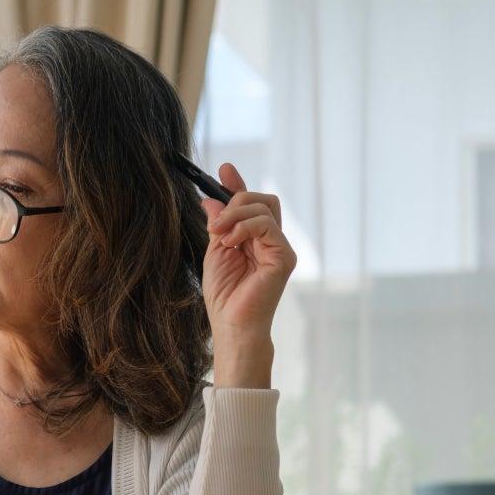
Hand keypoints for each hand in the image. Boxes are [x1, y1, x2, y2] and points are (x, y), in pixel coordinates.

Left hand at [199, 163, 296, 339]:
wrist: (231, 324)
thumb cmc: (224, 295)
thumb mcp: (215, 251)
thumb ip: (218, 225)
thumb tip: (209, 200)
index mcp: (255, 240)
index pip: (252, 205)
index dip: (239, 186)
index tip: (224, 170)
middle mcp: (271, 242)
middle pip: (263, 200)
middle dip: (237, 200)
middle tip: (215, 221)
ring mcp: (280, 248)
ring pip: (264, 207)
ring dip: (236, 214)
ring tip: (219, 235)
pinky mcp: (284, 256)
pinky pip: (267, 225)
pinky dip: (244, 227)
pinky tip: (231, 242)